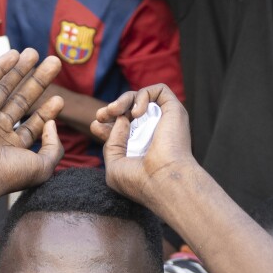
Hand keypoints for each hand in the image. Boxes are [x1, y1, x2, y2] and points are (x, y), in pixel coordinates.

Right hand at [0, 48, 64, 196]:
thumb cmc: (10, 173)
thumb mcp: (44, 166)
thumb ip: (54, 147)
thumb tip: (52, 124)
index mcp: (11, 149)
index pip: (32, 126)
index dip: (46, 112)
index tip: (60, 99)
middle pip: (22, 101)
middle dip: (38, 82)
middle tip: (54, 63)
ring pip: (6, 87)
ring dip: (20, 69)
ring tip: (35, 52)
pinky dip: (0, 66)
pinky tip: (14, 54)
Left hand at [91, 84, 196, 207]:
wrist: (162, 181)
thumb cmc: (139, 180)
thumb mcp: (114, 165)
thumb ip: (112, 142)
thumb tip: (121, 119)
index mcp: (142, 147)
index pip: (123, 127)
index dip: (108, 122)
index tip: (96, 126)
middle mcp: (155, 133)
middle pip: (131, 110)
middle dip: (113, 108)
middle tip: (102, 115)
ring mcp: (165, 122)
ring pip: (143, 97)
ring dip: (123, 100)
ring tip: (115, 110)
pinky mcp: (175, 111)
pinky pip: (159, 90)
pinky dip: (143, 96)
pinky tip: (137, 113)